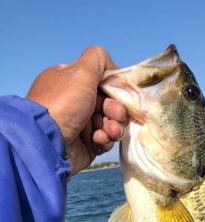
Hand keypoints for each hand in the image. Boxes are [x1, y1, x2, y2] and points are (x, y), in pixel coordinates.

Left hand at [27, 46, 126, 174]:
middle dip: (116, 110)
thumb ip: (98, 59)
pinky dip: (105, 139)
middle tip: (116, 115)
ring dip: (114, 126)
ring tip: (111, 131)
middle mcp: (75, 103)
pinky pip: (104, 140)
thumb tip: (111, 65)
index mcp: (71, 84)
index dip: (114, 89)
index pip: (100, 83)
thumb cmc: (63, 103)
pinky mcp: (86, 145)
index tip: (122, 94)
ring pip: (109, 123)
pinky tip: (99, 140)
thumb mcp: (80, 71)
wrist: (48, 142)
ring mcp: (80, 126)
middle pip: (108, 104)